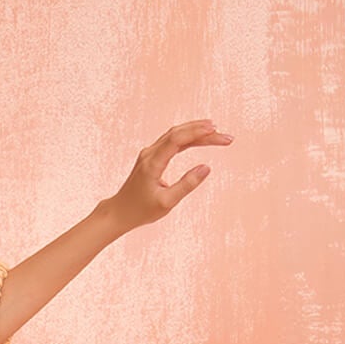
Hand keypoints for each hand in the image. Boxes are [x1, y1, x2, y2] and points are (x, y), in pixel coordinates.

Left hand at [102, 119, 233, 234]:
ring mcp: (149, 153)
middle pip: (178, 133)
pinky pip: (172, 141)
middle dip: (203, 131)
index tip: (216, 131)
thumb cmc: (141, 211)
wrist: (119, 212)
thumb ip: (186, 185)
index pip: (177, 139)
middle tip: (225, 137)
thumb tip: (206, 168)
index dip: (197, 132)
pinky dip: (188, 138)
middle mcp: (149, 154)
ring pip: (175, 134)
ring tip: (217, 132)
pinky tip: (201, 137)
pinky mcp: (152, 156)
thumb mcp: (166, 203)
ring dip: (196, 131)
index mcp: (152, 163)